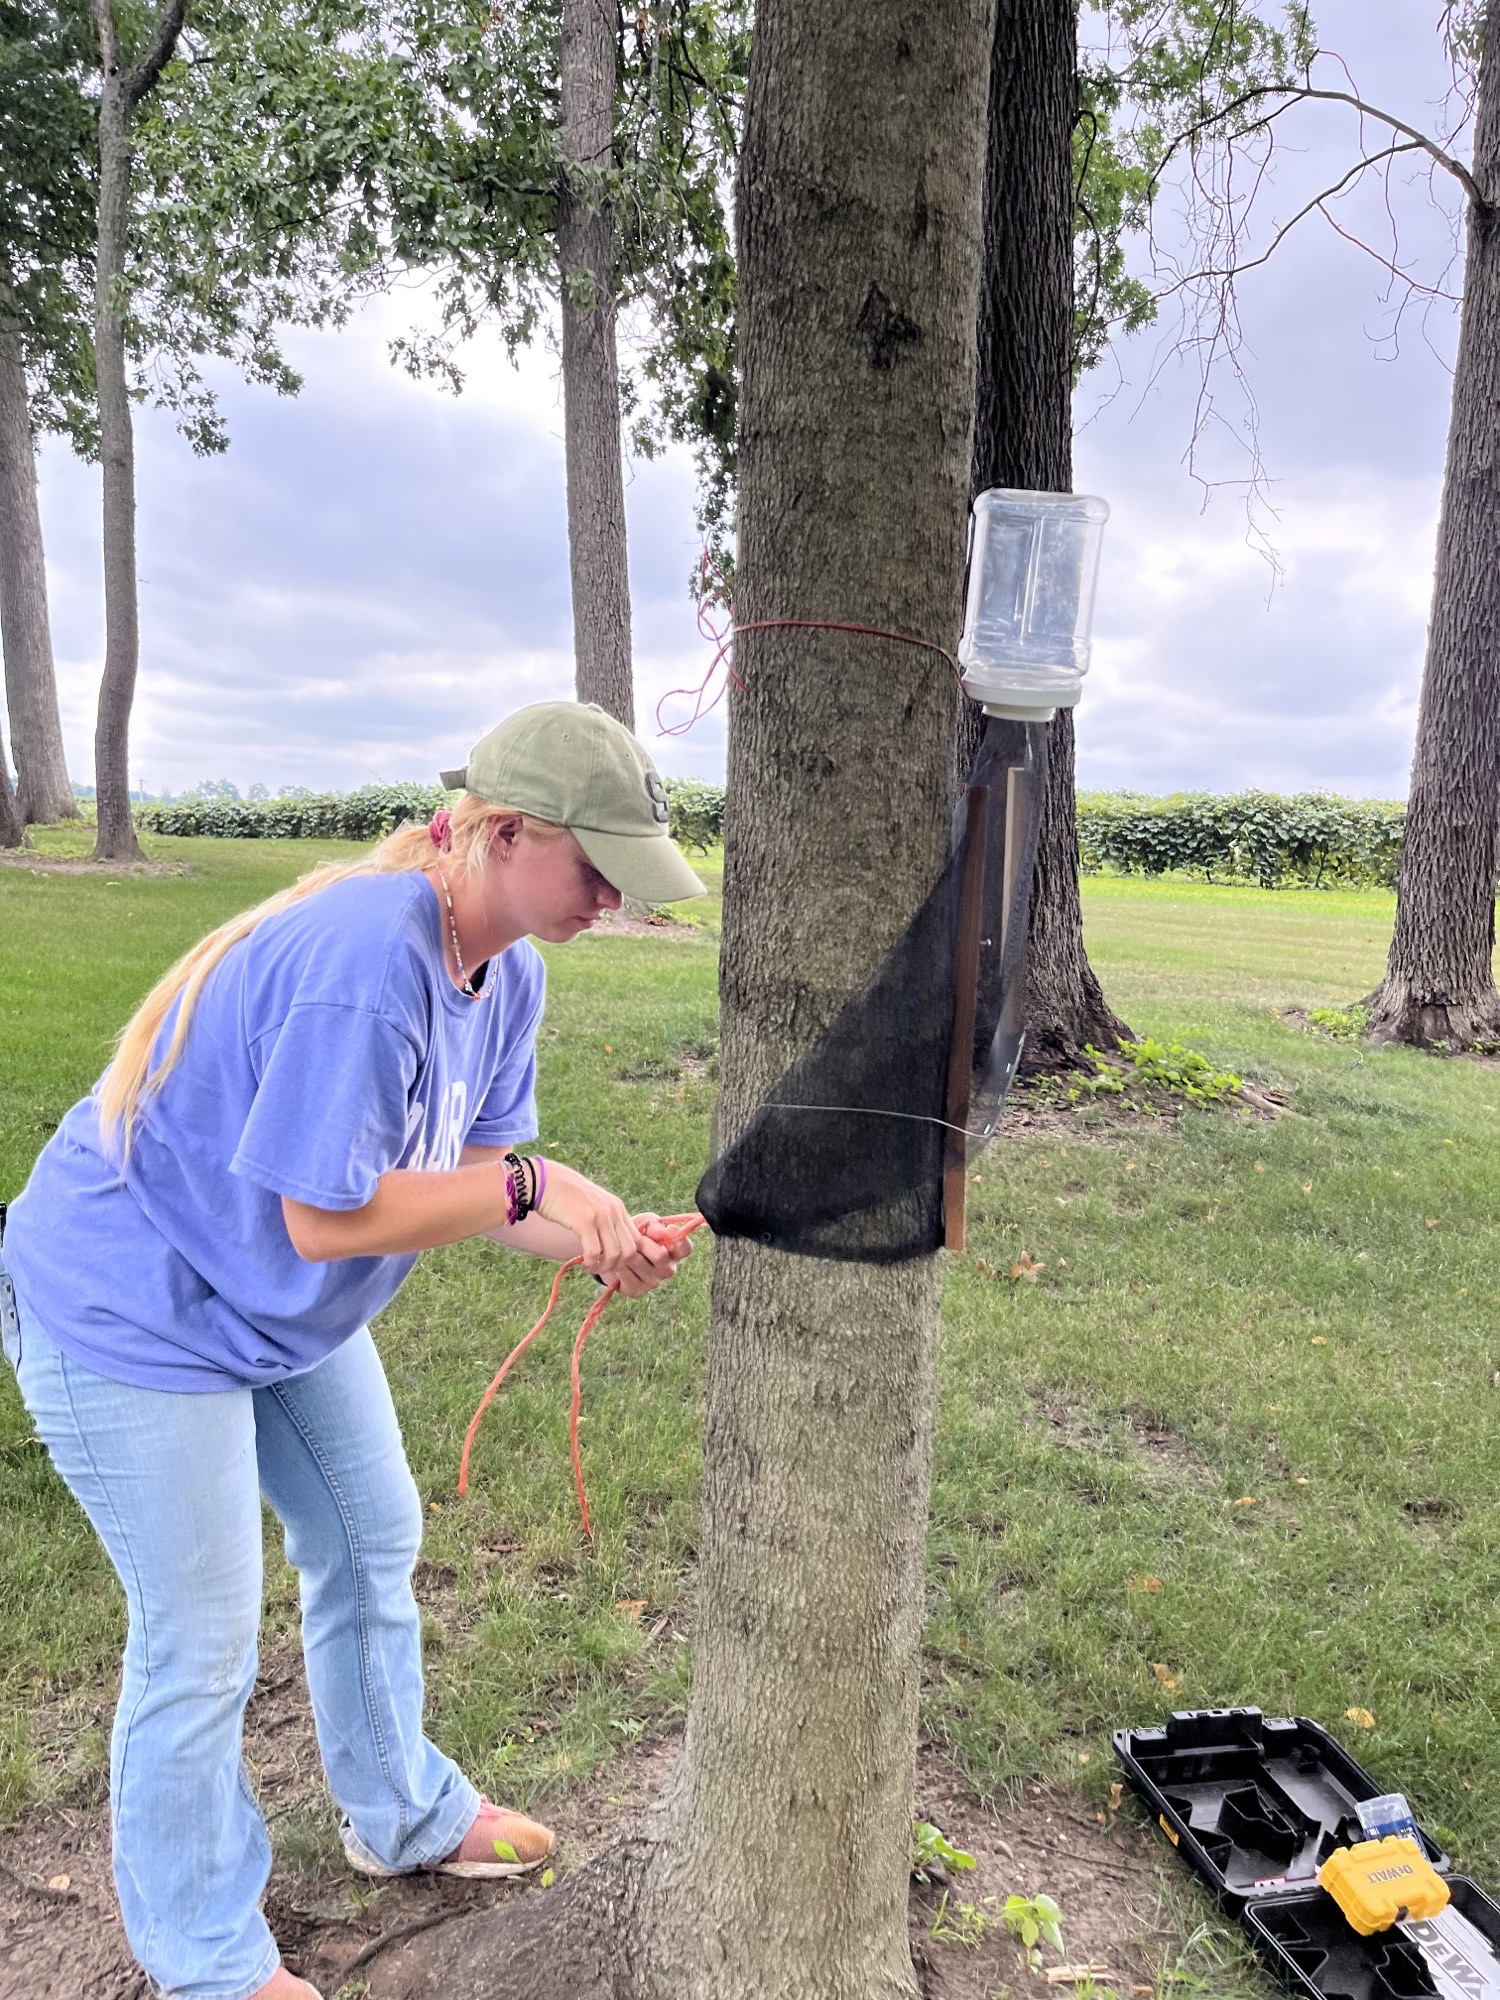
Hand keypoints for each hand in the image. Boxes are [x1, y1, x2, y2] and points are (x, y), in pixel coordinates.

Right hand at [535, 1166, 683, 1295]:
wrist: (546, 1181)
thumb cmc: (566, 1197)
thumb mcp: (595, 1205)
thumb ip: (606, 1220)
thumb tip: (611, 1245)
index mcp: (618, 1208)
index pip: (637, 1240)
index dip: (627, 1257)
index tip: (611, 1262)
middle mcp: (614, 1211)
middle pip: (630, 1250)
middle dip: (617, 1266)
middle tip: (601, 1268)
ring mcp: (601, 1216)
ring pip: (614, 1254)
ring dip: (603, 1267)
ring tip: (590, 1266)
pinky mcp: (584, 1221)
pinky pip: (594, 1252)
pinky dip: (590, 1262)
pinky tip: (582, 1262)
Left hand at [614, 1213, 693, 1297]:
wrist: (613, 1251)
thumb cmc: (635, 1234)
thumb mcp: (645, 1224)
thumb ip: (655, 1225)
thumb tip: (660, 1232)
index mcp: (675, 1252)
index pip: (685, 1249)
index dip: (680, 1240)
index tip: (670, 1228)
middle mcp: (668, 1269)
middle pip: (660, 1256)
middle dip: (643, 1242)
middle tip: (634, 1238)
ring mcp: (653, 1282)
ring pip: (639, 1263)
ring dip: (627, 1252)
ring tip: (624, 1248)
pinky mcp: (636, 1290)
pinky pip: (626, 1274)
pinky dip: (619, 1263)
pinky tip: (619, 1260)